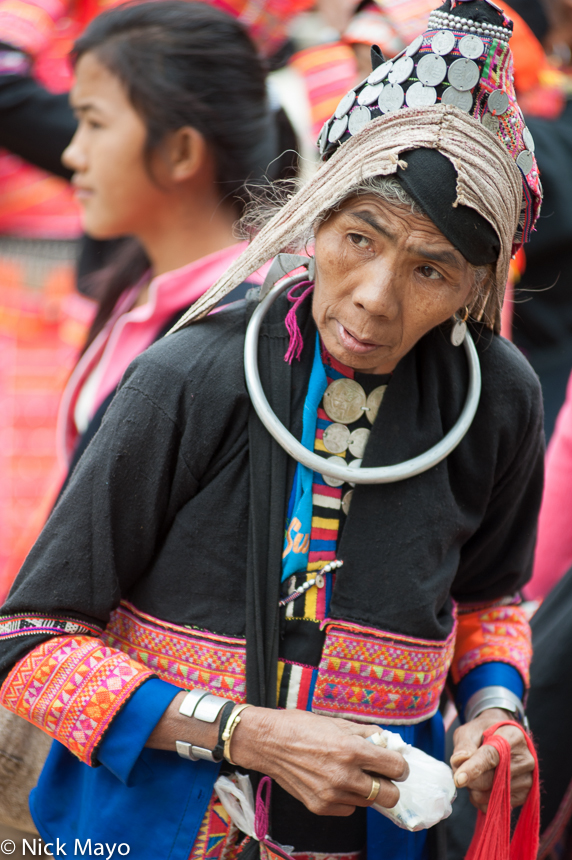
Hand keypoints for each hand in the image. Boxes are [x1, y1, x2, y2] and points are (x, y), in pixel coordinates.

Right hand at [231, 707, 408, 816]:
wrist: (268, 742)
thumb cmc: (302, 726)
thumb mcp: (337, 722)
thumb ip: (366, 734)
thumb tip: (387, 742)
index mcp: (352, 749)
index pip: (396, 768)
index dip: (399, 765)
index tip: (394, 762)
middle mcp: (345, 775)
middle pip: (390, 795)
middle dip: (389, 784)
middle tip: (379, 774)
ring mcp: (332, 794)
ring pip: (368, 803)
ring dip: (366, 790)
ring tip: (351, 774)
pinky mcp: (320, 807)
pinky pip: (348, 809)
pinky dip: (347, 798)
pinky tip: (334, 782)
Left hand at [450, 708, 533, 811]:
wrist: (502, 738)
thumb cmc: (484, 734)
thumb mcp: (469, 732)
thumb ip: (463, 746)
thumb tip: (459, 761)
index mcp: (512, 736)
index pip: (491, 756)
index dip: (473, 768)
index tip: (459, 779)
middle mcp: (525, 759)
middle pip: (491, 779)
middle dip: (470, 780)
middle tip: (462, 771)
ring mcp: (527, 778)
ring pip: (492, 795)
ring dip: (475, 790)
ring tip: (475, 776)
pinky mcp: (525, 795)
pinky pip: (497, 806)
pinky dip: (482, 801)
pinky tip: (481, 788)